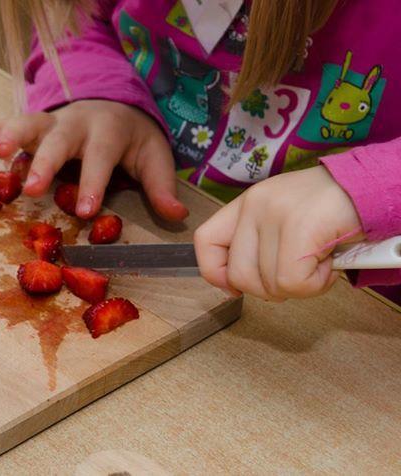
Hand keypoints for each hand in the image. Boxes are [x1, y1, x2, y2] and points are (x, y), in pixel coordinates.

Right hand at [0, 100, 187, 220]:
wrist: (114, 102)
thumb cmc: (131, 139)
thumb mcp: (153, 157)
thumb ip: (161, 186)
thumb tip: (177, 217)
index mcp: (108, 131)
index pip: (100, 157)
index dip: (93, 183)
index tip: (85, 212)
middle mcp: (76, 122)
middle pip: (59, 139)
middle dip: (45, 162)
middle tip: (31, 188)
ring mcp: (52, 120)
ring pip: (29, 124)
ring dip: (10, 136)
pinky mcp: (34, 123)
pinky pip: (8, 121)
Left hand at [194, 166, 361, 300]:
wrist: (375, 187)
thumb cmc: (333, 212)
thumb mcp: (283, 223)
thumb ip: (257, 247)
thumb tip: (234, 284)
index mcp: (246, 203)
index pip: (205, 242)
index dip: (215, 273)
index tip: (235, 287)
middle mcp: (255, 204)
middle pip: (239, 276)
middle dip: (271, 289)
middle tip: (299, 273)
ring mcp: (276, 213)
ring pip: (269, 284)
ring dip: (301, 286)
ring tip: (319, 261)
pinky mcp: (300, 226)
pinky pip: (293, 282)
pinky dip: (317, 284)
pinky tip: (329, 262)